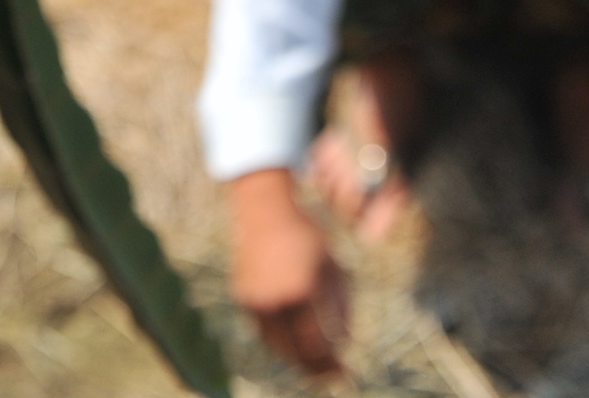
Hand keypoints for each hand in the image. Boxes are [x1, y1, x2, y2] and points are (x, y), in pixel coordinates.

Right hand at [226, 169, 348, 377]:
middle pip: (296, 352)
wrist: (266, 211)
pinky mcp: (243, 298)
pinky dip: (279, 338)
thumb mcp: (334, 267)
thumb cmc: (307, 238)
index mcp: (302, 292)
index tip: (344, 374)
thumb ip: (342, 306)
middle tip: (330, 377)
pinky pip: (264, 329)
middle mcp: (275, 301)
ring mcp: (255, 300)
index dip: (331, 364)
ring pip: (277, 345)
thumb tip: (345, 343)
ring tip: (313, 362)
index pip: (317, 345)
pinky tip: (294, 341)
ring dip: (296, 356)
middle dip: (314, 368)